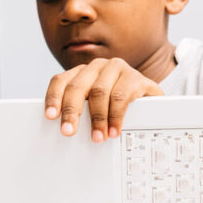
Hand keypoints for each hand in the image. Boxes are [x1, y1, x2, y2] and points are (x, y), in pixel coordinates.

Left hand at [45, 57, 162, 141]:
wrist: (152, 102)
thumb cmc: (118, 105)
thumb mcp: (95, 106)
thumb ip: (80, 110)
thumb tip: (64, 128)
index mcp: (82, 72)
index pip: (60, 81)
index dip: (54, 98)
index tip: (50, 116)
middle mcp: (97, 66)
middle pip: (77, 87)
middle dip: (71, 111)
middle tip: (69, 131)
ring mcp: (117, 69)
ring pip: (99, 92)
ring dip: (97, 118)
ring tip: (97, 136)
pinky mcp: (135, 77)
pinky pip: (121, 97)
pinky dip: (116, 116)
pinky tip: (114, 130)